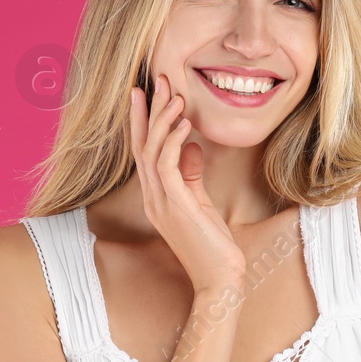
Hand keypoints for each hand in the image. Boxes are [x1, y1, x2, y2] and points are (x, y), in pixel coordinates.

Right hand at [128, 72, 246, 295]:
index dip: (144, 122)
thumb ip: (192, 175)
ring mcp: (160, 202)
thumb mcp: (202, 204)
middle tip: (155, 80)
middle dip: (147, 111)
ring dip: (162, 119)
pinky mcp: (176, 206)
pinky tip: (185, 123)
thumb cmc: (214, 247)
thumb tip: (190, 146)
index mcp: (157, 197)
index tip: (147, 93)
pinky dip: (173, 140)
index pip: (144, 152)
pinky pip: (166, 165)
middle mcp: (153, 198)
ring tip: (174, 94)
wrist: (219, 281)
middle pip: (142, 146)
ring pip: (151, 151)